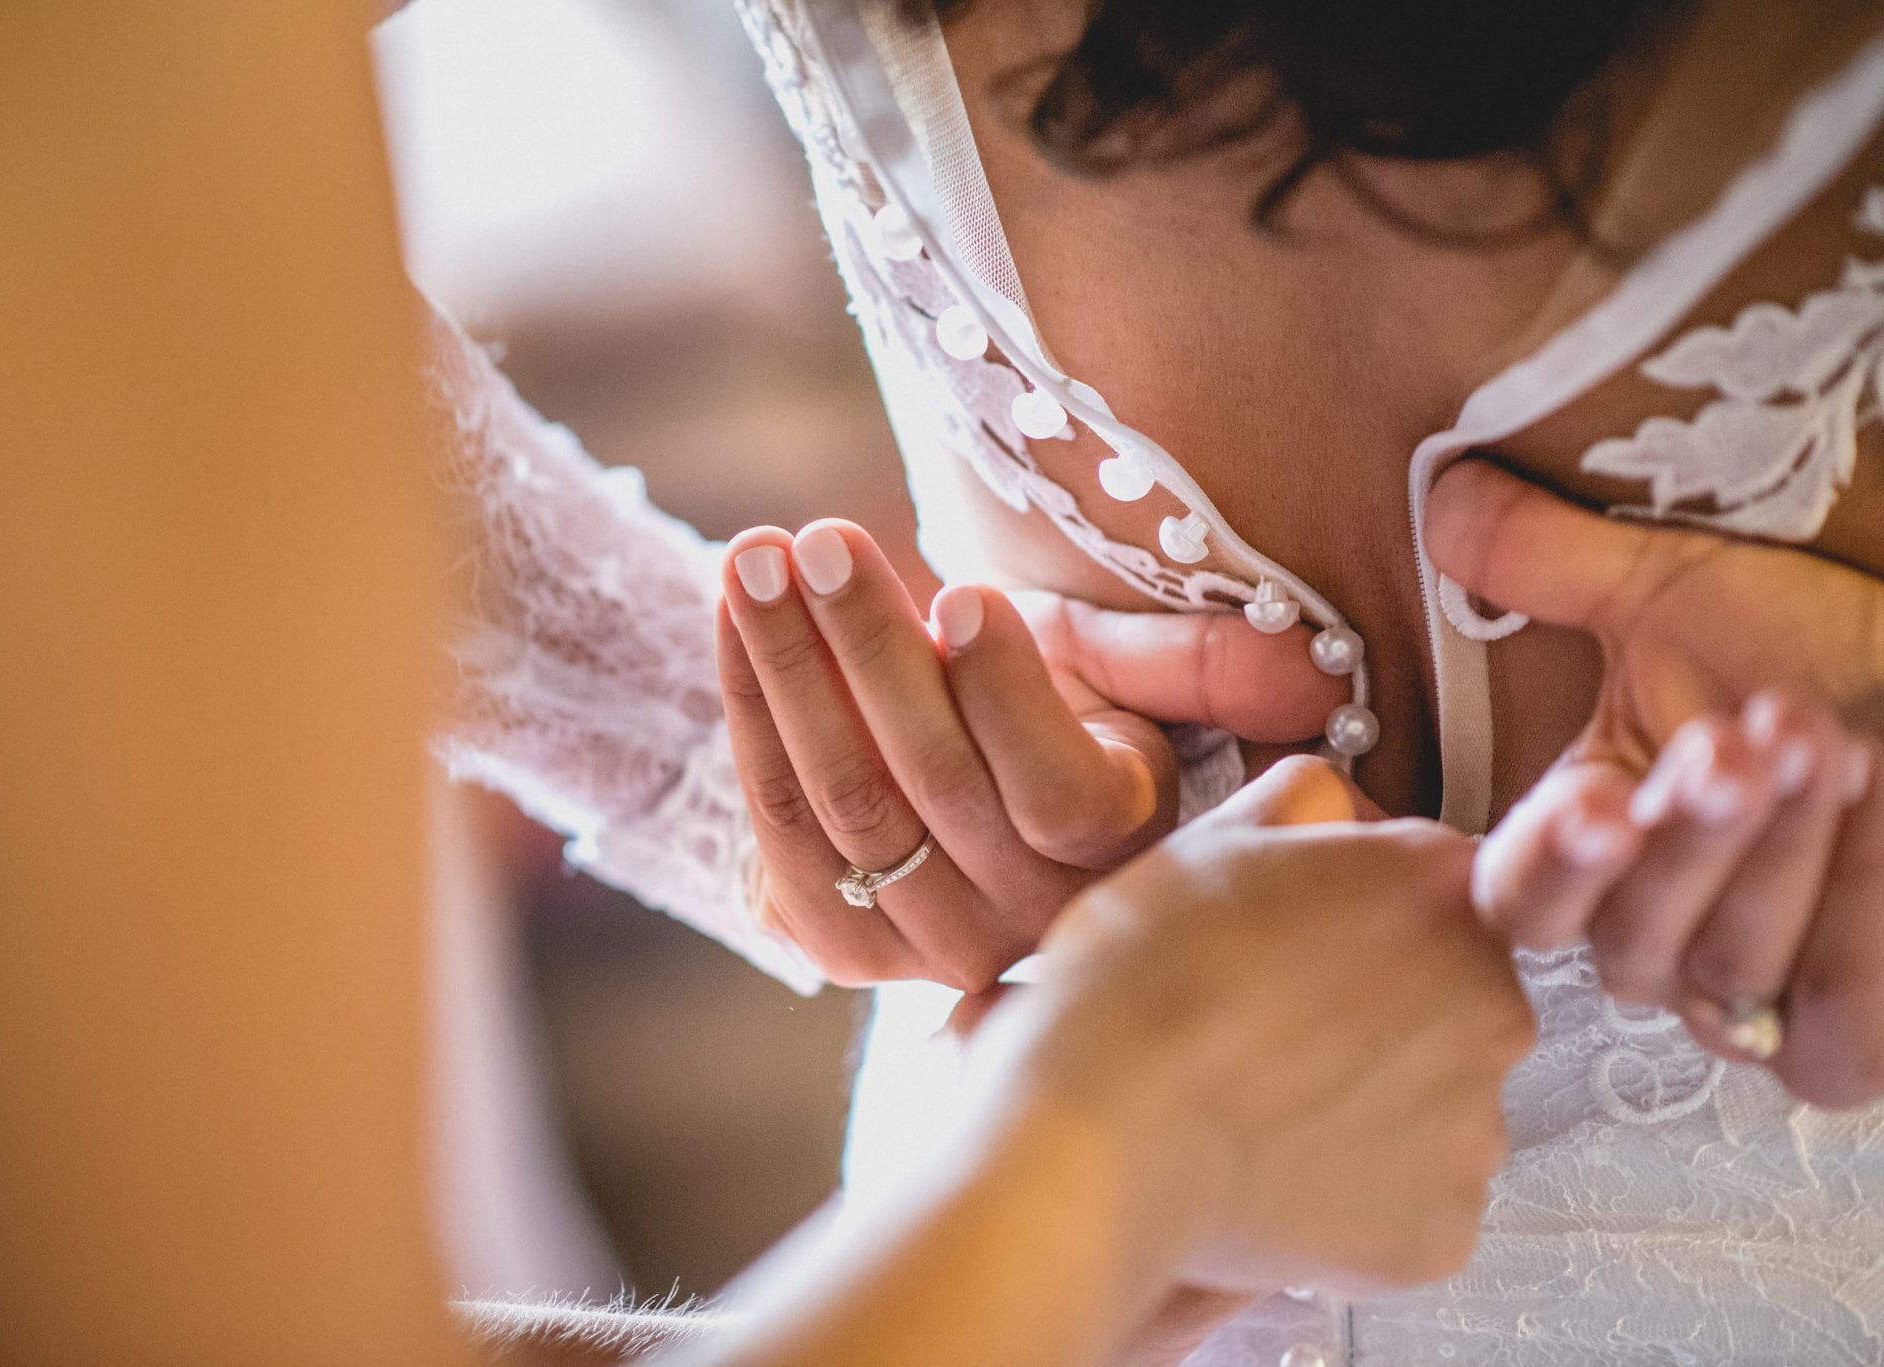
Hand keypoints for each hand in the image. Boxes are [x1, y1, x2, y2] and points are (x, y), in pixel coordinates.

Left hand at [718, 519, 1341, 991]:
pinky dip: (748, 716)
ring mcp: (924, 946)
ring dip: (787, 672)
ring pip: (843, 803)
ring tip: (757, 558)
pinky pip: (779, 828)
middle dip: (867, 651)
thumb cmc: (1060, 704)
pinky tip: (731, 621)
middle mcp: (1024, 919)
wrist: (964, 773)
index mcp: (1116, 856)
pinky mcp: (840, 943)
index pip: (1057, 792)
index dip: (1003, 695)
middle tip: (821, 540)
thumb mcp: (1135, 676)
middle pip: (929, 784)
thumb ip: (1207, 667)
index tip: (961, 592)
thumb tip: (1317, 673)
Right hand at [967, 756, 1533, 1299]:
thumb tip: (1324, 804)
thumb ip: (1293, 806)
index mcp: (1438, 889)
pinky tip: (1273, 1174)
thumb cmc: (1137, 986)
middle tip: (1271, 1034)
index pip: (1439, 891)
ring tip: (1262, 1112)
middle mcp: (1490, 1003)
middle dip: (1383, 1017)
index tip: (1306, 947)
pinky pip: (1412, 1206)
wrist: (1099, 1136)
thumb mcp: (1202, 846)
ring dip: (1373, 1110)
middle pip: (1453, 1002)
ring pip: (1435, 1109)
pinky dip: (1358, 1201)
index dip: (1366, 918)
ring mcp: (1473, 1127)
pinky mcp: (1440, 1231)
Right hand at [1427, 459, 1883, 1104]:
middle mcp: (1648, 939)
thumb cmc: (1822, 650)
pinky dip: (1856, 939)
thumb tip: (1444, 498)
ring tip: (1823, 742)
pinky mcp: (1837, 1044)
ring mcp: (1743, 999)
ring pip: (1725, 972)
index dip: (1549, 862)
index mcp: (1584, 849)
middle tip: (1732, 750)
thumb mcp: (1682, 592)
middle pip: (1623, 946)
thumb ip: (1552, 561)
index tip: (1594, 798)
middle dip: (1686, 844)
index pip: (1517, 899)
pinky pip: (1827, 1041)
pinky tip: (1879, 816)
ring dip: (1779, 858)